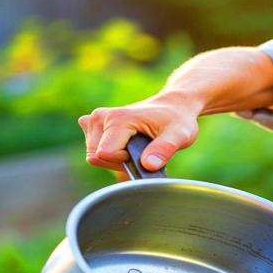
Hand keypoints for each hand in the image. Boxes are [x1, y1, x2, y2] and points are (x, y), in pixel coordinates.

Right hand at [79, 93, 200, 171]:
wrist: (173, 106)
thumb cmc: (177, 120)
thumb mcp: (179, 135)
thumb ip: (164, 149)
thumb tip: (149, 165)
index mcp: (117, 119)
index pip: (104, 154)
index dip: (124, 160)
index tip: (143, 152)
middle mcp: (100, 117)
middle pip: (96, 156)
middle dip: (118, 162)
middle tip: (142, 151)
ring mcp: (94, 120)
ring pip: (93, 155)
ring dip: (114, 159)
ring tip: (136, 147)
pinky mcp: (92, 124)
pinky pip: (93, 150)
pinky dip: (109, 154)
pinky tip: (126, 144)